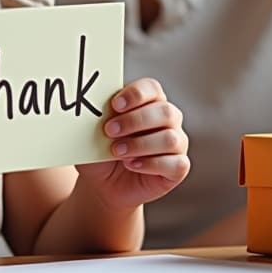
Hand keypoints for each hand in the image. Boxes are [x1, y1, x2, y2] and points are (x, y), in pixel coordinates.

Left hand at [76, 78, 189, 210]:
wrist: (102, 183)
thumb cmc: (100, 151)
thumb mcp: (93, 131)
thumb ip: (99, 116)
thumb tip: (93, 104)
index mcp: (150, 102)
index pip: (152, 88)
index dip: (136, 94)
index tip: (115, 104)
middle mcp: (168, 120)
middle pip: (164, 111)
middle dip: (135, 120)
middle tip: (109, 130)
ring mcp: (177, 143)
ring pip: (170, 139)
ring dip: (140, 145)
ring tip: (117, 151)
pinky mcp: (178, 168)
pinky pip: (176, 163)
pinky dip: (150, 164)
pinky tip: (131, 165)